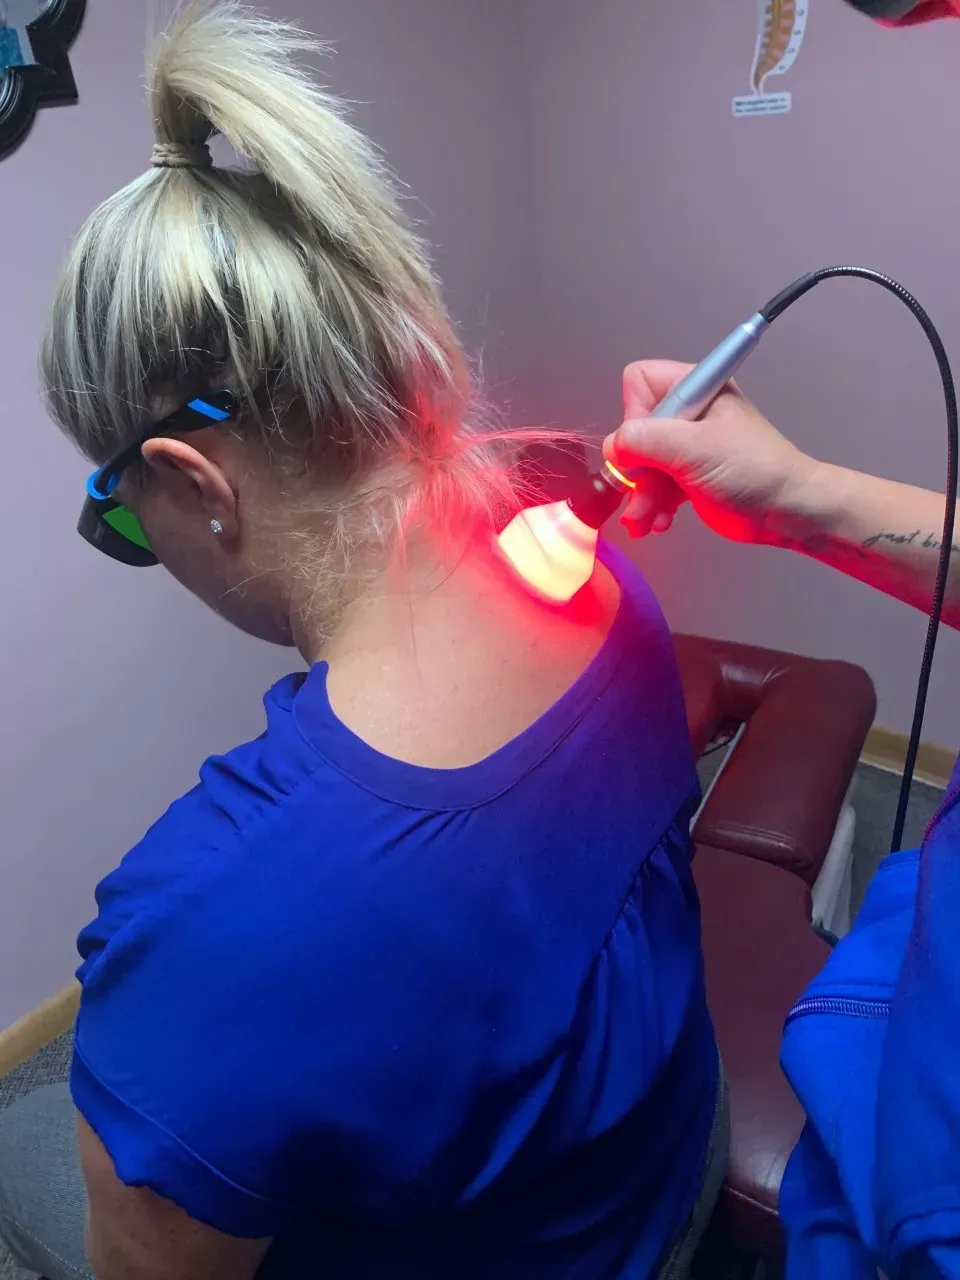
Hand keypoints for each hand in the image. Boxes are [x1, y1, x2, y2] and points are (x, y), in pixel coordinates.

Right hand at [604, 360, 816, 543]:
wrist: (786, 510)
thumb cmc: (749, 469)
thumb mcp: (693, 449)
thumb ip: (645, 441)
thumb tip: (612, 447)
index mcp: (696, 388)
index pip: (640, 383)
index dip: (635, 415)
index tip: (646, 447)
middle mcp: (689, 412)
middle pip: (636, 430)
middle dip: (635, 467)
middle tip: (641, 494)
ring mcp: (688, 446)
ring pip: (642, 463)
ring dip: (640, 495)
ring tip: (643, 521)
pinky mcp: (688, 476)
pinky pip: (656, 485)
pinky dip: (652, 505)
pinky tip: (658, 523)